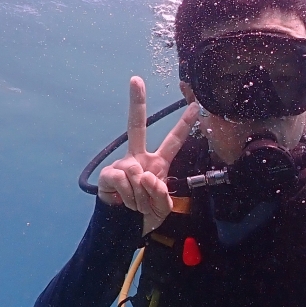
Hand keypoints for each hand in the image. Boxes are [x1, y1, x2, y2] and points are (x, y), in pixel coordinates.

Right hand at [97, 76, 198, 232]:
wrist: (124, 227)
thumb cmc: (146, 213)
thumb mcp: (163, 206)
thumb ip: (161, 193)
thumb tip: (146, 176)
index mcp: (158, 163)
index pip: (174, 140)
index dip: (185, 124)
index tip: (195, 105)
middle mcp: (140, 158)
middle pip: (136, 126)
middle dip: (136, 102)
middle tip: (135, 79)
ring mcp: (124, 164)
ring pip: (138, 173)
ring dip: (142, 197)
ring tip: (138, 204)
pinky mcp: (109, 173)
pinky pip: (125, 181)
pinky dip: (130, 197)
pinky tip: (125, 201)